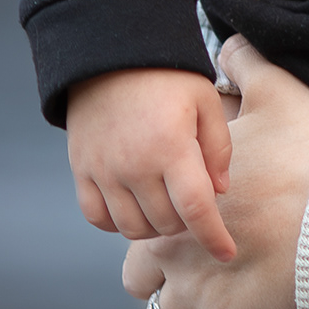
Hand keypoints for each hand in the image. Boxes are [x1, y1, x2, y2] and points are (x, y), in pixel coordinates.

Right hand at [62, 67, 235, 256]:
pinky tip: (134, 207)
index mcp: (170, 146)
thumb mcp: (204, 100)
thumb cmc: (166, 76)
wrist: (110, 54)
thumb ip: (217, 147)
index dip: (213, 237)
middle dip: (186, 222)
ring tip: (165, 205)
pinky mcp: (82, 170)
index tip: (227, 254)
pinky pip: (97, 218)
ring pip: (132, 228)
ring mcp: (103, 170)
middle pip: (166, 223)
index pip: (195, 208)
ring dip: (154, 227)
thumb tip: (219, 192)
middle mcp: (134, 165)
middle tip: (192, 200)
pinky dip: (117, 223)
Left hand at [129, 38, 308, 308]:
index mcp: (179, 198)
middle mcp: (176, 250)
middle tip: (222, 274)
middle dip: (174, 281)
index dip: (173, 229)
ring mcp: (202, 297)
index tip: (216, 229)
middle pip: (140, 280)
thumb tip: (231, 41)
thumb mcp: (281, 93)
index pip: (142, 223)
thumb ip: (247, 65)